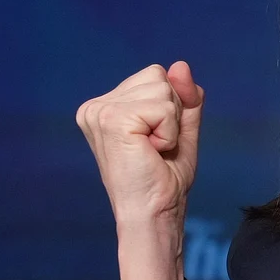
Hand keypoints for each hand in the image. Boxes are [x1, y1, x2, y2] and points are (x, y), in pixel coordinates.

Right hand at [76, 61, 203, 279]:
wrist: (154, 214)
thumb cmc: (164, 179)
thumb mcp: (181, 129)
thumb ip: (184, 97)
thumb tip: (180, 65)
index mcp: (105, 106)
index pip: (156, 75)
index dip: (171, 108)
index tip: (156, 142)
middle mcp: (96, 106)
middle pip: (159, 76)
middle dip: (172, 113)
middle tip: (156, 148)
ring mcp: (100, 111)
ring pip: (163, 89)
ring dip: (171, 124)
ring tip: (153, 151)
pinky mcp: (111, 120)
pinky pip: (164, 107)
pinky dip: (169, 132)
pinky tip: (151, 152)